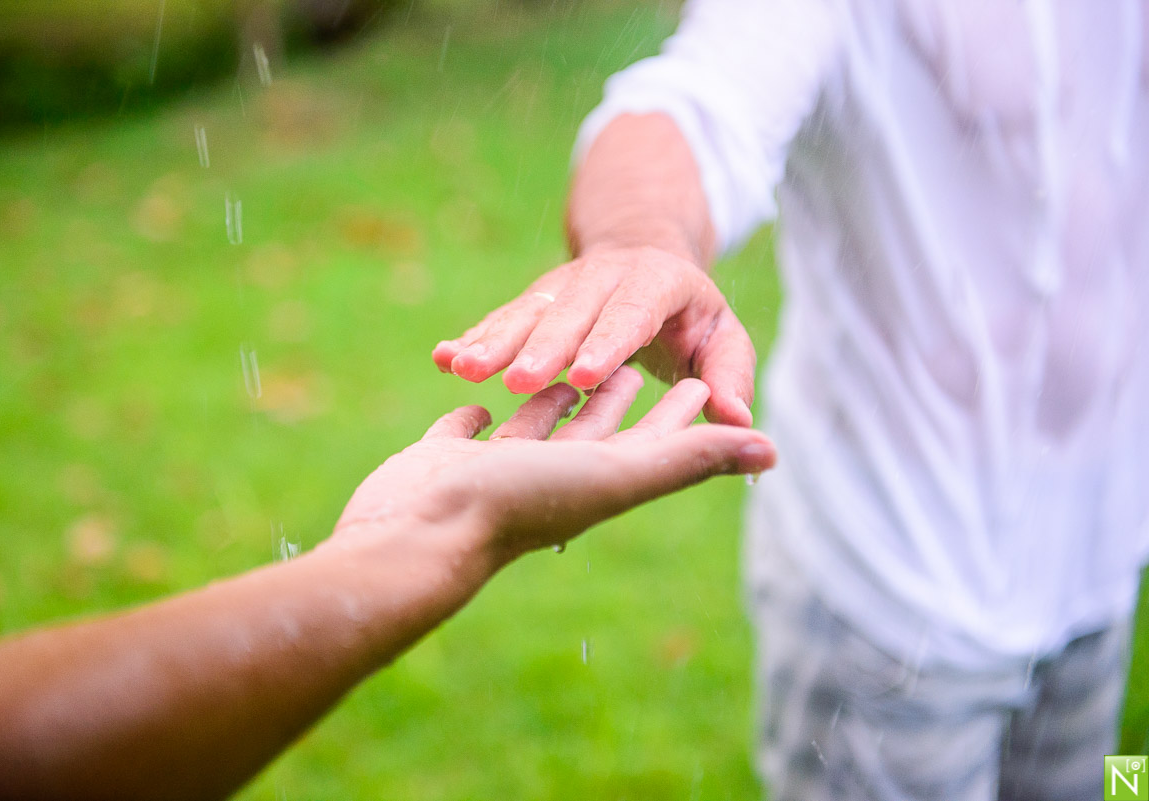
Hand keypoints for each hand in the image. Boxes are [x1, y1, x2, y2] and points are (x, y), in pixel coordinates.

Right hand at [333, 367, 774, 564]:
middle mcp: (548, 475)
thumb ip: (688, 457)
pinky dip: (479, 410)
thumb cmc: (519, 504)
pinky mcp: (443, 457)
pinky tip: (480, 394)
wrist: (416, 534)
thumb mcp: (616, 472)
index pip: (650, 437)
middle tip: (646, 363)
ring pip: (533, 422)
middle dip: (619, 395)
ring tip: (572, 363)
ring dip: (555, 395)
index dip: (681, 413)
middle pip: (596, 427)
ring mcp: (492, 469)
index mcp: (594, 477)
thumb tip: (771, 450)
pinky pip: (468, 428)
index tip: (707, 383)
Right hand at [431, 246, 756, 426]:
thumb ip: (726, 375)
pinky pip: (498, 320)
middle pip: (569, 314)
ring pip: (524, 314)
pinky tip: (441, 357)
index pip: (629, 316)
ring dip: (493, 342)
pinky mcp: (529, 304)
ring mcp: (560, 290)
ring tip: (462, 368)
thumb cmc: (686, 318)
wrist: (637, 254)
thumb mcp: (718, 339)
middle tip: (518, 380)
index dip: (606, 343)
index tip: (583, 376)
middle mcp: (602, 282)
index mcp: (656, 287)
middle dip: (541, 347)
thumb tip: (741, 423)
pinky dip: (469, 338)